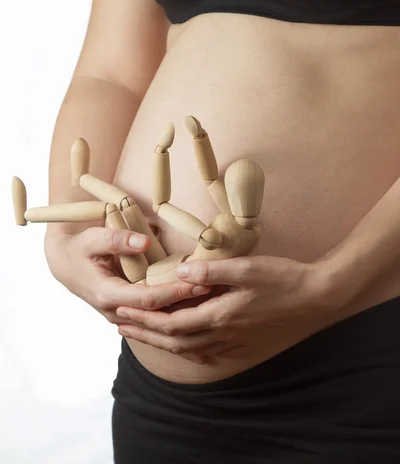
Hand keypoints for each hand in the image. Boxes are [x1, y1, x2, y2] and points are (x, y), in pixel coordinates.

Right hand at [44, 227, 210, 324]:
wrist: (65, 264)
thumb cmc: (80, 247)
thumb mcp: (93, 239)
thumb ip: (117, 240)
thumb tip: (144, 242)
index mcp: (108, 295)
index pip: (149, 299)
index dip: (176, 292)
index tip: (202, 283)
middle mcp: (116, 313)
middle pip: (159, 317)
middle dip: (190, 307)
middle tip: (220, 297)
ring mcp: (123, 318)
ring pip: (159, 326)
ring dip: (187, 320)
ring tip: (219, 313)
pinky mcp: (129, 316)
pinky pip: (156, 324)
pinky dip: (178, 324)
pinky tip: (203, 326)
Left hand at [116, 254, 341, 362]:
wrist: (317, 297)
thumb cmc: (283, 278)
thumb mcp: (247, 267)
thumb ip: (212, 268)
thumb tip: (181, 270)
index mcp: (220, 314)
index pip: (172, 322)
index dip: (145, 319)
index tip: (123, 312)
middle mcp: (224, 333)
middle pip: (175, 341)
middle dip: (146, 334)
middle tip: (122, 328)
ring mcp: (235, 341)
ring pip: (190, 349)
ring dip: (163, 342)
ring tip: (145, 336)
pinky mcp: (246, 342)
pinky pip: (210, 351)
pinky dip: (190, 350)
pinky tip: (187, 346)